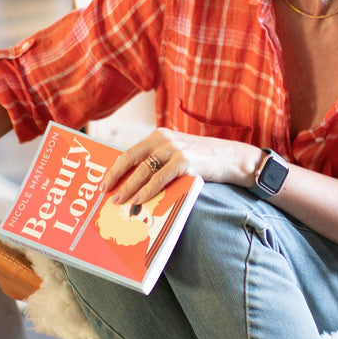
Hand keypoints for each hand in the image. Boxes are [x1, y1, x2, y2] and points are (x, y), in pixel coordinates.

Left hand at [105, 129, 250, 203]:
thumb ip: (158, 162)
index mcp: (159, 136)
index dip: (115, 169)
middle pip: (132, 160)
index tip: (104, 183)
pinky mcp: (185, 161)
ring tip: (120, 202)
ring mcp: (174, 149)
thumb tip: (134, 182)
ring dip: (129, 188)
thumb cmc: (203, 161)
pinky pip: (160, 178)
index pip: (130, 153)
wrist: (233, 158)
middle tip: (105, 193)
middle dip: (116, 178)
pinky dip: (147, 191)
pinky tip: (139, 200)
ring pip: (144, 171)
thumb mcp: (177, 155)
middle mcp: (164, 139)